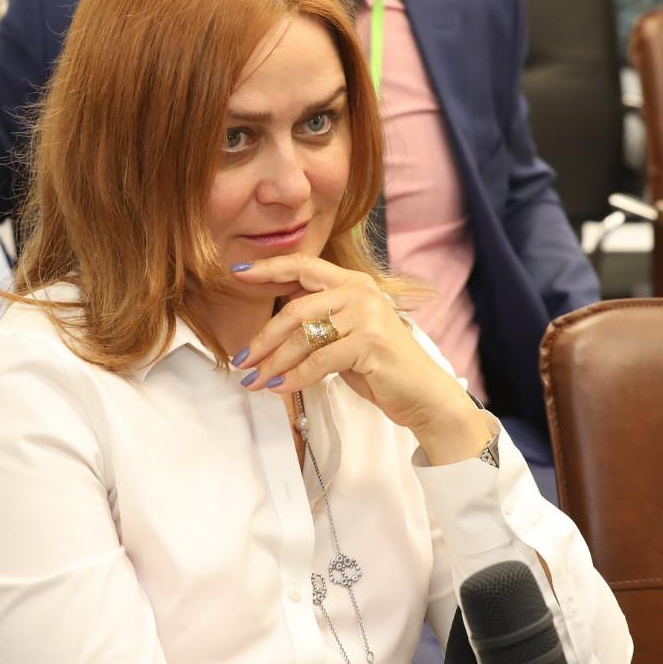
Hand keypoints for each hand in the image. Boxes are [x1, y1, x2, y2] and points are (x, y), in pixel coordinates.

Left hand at [231, 256, 489, 464]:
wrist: (424, 396)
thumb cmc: (382, 369)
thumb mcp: (347, 337)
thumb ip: (318, 324)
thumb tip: (271, 330)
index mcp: (354, 283)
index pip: (304, 267)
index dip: (269, 268)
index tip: (238, 273)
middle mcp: (361, 292)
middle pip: (295, 309)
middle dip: (263, 338)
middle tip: (241, 359)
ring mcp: (367, 315)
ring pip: (303, 337)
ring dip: (274, 362)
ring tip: (254, 380)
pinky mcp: (370, 342)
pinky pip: (319, 360)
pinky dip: (295, 377)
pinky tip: (280, 388)